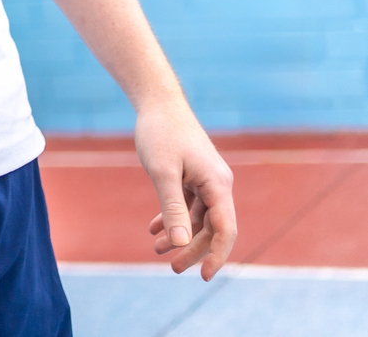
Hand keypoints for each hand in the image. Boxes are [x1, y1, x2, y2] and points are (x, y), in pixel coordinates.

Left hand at [136, 101, 236, 278]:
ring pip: (199, 217)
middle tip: (172, 268)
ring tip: (156, 249)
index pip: (225, 230)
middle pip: (211, 227)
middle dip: (192, 249)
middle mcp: (218, 184)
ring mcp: (207, 179)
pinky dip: (173, 216)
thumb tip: (182, 243)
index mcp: (218, 185)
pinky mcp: (194, 174)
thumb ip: (173, 208)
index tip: (204, 277)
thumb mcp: (162, 172)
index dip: (216, 255)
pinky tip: (153, 228)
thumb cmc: (160, 133)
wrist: (157, 102)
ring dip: (180, 234)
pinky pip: (188, 204)